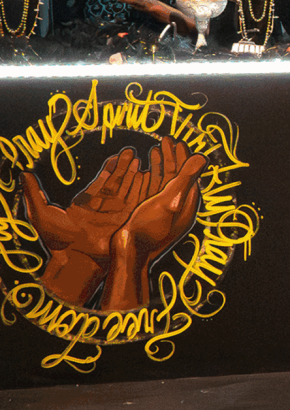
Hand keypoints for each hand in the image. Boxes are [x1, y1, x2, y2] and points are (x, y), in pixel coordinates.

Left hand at [20, 149, 146, 305]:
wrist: (76, 258)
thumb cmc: (58, 239)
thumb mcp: (41, 213)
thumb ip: (34, 193)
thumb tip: (24, 174)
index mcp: (86, 204)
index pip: (101, 182)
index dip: (110, 168)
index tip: (116, 155)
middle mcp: (103, 207)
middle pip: (117, 182)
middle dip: (124, 166)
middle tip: (131, 151)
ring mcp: (116, 214)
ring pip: (128, 189)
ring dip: (134, 174)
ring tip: (139, 158)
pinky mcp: (127, 220)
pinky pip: (136, 200)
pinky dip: (142, 187)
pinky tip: (145, 174)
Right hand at [102, 137, 205, 312]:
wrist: (129, 254)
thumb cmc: (150, 228)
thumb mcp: (170, 200)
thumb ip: (185, 178)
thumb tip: (202, 157)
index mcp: (187, 204)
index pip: (189, 174)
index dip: (184, 156)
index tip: (179, 141)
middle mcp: (178, 207)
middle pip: (178, 176)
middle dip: (173, 156)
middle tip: (165, 139)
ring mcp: (164, 211)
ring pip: (165, 181)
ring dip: (162, 164)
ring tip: (155, 148)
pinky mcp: (150, 214)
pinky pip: (153, 190)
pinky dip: (150, 176)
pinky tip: (144, 169)